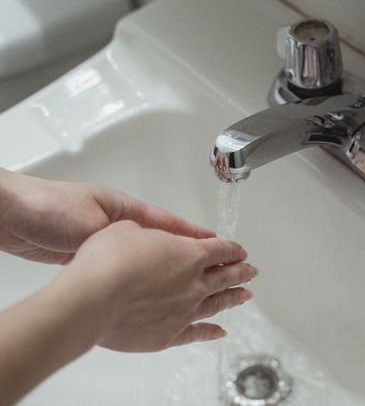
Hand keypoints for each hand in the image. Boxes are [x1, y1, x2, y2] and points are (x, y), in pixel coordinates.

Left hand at [0, 168, 212, 263]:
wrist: (14, 216)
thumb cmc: (49, 208)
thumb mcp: (92, 223)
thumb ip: (119, 240)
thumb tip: (141, 254)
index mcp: (126, 209)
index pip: (170, 223)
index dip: (195, 234)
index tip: (217, 243)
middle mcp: (121, 223)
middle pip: (163, 239)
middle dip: (187, 251)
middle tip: (211, 262)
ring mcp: (108, 238)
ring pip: (146, 254)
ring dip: (166, 264)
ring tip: (186, 277)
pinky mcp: (93, 253)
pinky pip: (127, 264)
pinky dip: (141, 273)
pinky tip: (149, 284)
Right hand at [57, 221, 256, 350]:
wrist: (93, 299)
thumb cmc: (109, 261)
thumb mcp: (128, 230)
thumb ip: (148, 236)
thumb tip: (147, 239)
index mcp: (189, 254)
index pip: (220, 250)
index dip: (233, 249)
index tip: (240, 251)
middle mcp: (194, 283)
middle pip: (226, 276)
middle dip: (241, 272)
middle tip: (252, 271)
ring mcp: (185, 311)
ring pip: (218, 303)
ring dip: (234, 298)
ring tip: (245, 295)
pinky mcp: (170, 335)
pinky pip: (198, 333)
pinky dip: (211, 332)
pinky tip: (220, 332)